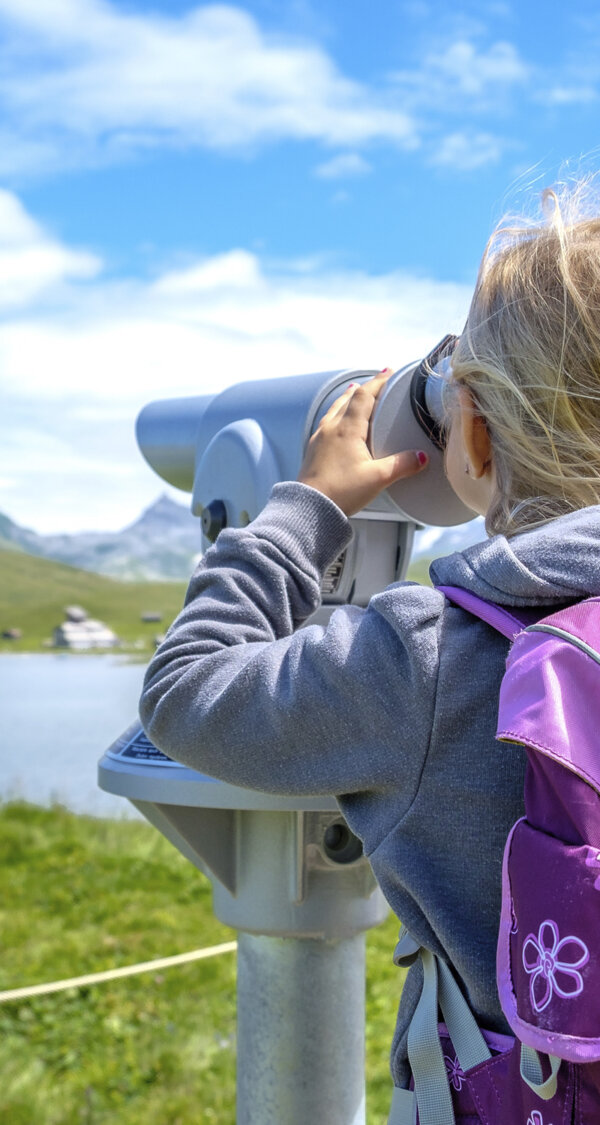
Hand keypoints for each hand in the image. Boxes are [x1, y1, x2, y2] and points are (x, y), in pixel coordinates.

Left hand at [297, 368, 427, 516]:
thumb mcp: (377, 478)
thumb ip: (401, 465)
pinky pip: (326, 424)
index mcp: (347, 429)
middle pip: (348, 399)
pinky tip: (338, 423)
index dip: (378, 382)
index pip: (364, 395)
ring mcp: (319, 438)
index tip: (388, 373)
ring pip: (334, 410)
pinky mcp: (313, 450)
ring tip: (354, 393)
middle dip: (364, 388)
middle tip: (376, 382)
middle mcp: (331, 428)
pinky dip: (336, 415)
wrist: (310, 509)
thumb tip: (421, 457)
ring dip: (347, 399)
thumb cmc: (341, 492)